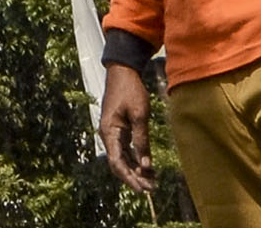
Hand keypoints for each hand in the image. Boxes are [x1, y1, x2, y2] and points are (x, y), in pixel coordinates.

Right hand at [96, 58, 151, 187]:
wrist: (123, 71)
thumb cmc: (130, 90)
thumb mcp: (139, 114)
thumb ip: (141, 139)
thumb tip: (145, 165)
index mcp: (109, 132)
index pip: (117, 162)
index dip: (129, 178)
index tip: (141, 189)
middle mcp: (108, 136)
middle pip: (119, 164)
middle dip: (134, 178)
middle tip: (151, 189)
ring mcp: (113, 133)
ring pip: (123, 159)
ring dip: (136, 171)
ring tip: (152, 182)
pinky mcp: (120, 130)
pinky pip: (126, 151)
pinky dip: (136, 160)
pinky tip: (148, 168)